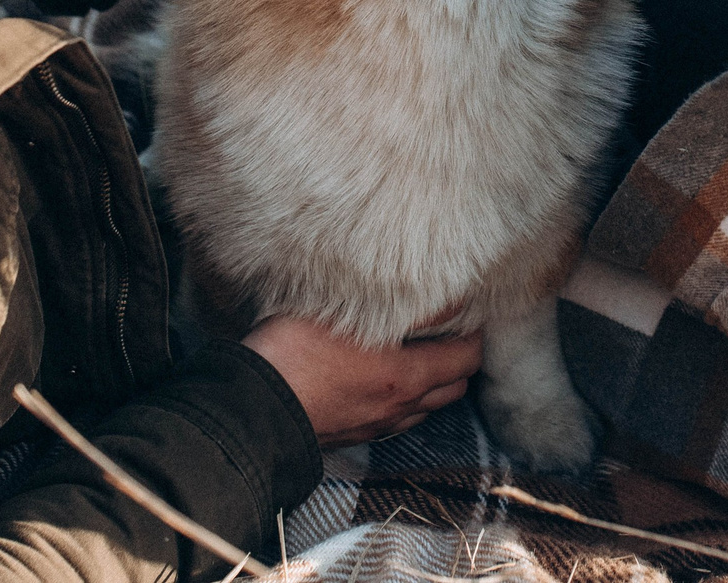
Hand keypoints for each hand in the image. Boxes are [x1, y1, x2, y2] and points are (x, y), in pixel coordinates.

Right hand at [242, 313, 482, 444]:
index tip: (466, 310)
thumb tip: (435, 291)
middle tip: (447, 329)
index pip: (468, 356)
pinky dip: (404, 399)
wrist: (253, 411)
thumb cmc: (294, 352)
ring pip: (427, 406)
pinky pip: (397, 419)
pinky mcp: (355, 436)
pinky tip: (382, 377)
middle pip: (455, 385)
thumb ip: (392, 301)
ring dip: (432, 382)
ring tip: (417, 351)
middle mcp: (400, 406)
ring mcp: (378, 426)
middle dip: (459, 358)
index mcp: (406, 376)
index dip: (473, 331)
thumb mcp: (346, 312)